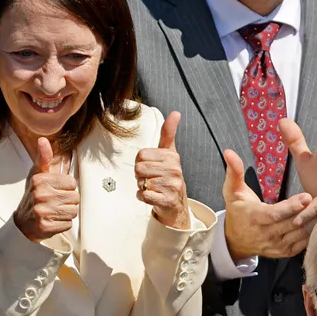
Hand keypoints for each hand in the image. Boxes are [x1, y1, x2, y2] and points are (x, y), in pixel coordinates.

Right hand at [13, 137, 79, 241]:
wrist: (23, 222)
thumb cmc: (34, 195)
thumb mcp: (37, 175)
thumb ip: (44, 158)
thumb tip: (43, 140)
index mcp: (40, 180)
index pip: (72, 183)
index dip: (67, 188)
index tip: (56, 190)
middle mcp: (41, 194)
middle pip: (75, 198)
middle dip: (68, 201)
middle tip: (56, 202)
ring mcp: (42, 211)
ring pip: (73, 211)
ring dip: (67, 213)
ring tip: (55, 211)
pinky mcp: (46, 226)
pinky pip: (68, 224)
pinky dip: (63, 224)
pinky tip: (53, 220)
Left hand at [137, 111, 190, 229]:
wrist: (177, 203)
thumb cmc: (169, 176)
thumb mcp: (169, 152)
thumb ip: (169, 132)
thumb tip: (176, 112)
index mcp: (172, 156)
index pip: (141, 155)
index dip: (141, 162)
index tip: (151, 166)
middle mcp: (174, 169)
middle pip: (139, 168)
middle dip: (141, 176)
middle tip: (152, 179)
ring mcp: (172, 185)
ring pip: (141, 182)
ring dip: (142, 187)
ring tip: (154, 188)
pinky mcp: (168, 200)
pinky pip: (144, 195)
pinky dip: (142, 197)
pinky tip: (152, 196)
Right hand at [222, 149, 316, 259]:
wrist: (237, 240)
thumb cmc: (238, 211)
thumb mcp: (232, 191)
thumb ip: (233, 172)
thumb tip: (229, 152)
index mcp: (254, 219)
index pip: (274, 215)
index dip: (290, 207)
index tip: (306, 197)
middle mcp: (266, 235)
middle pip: (292, 223)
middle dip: (312, 210)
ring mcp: (277, 246)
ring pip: (301, 233)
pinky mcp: (286, 251)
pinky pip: (304, 242)